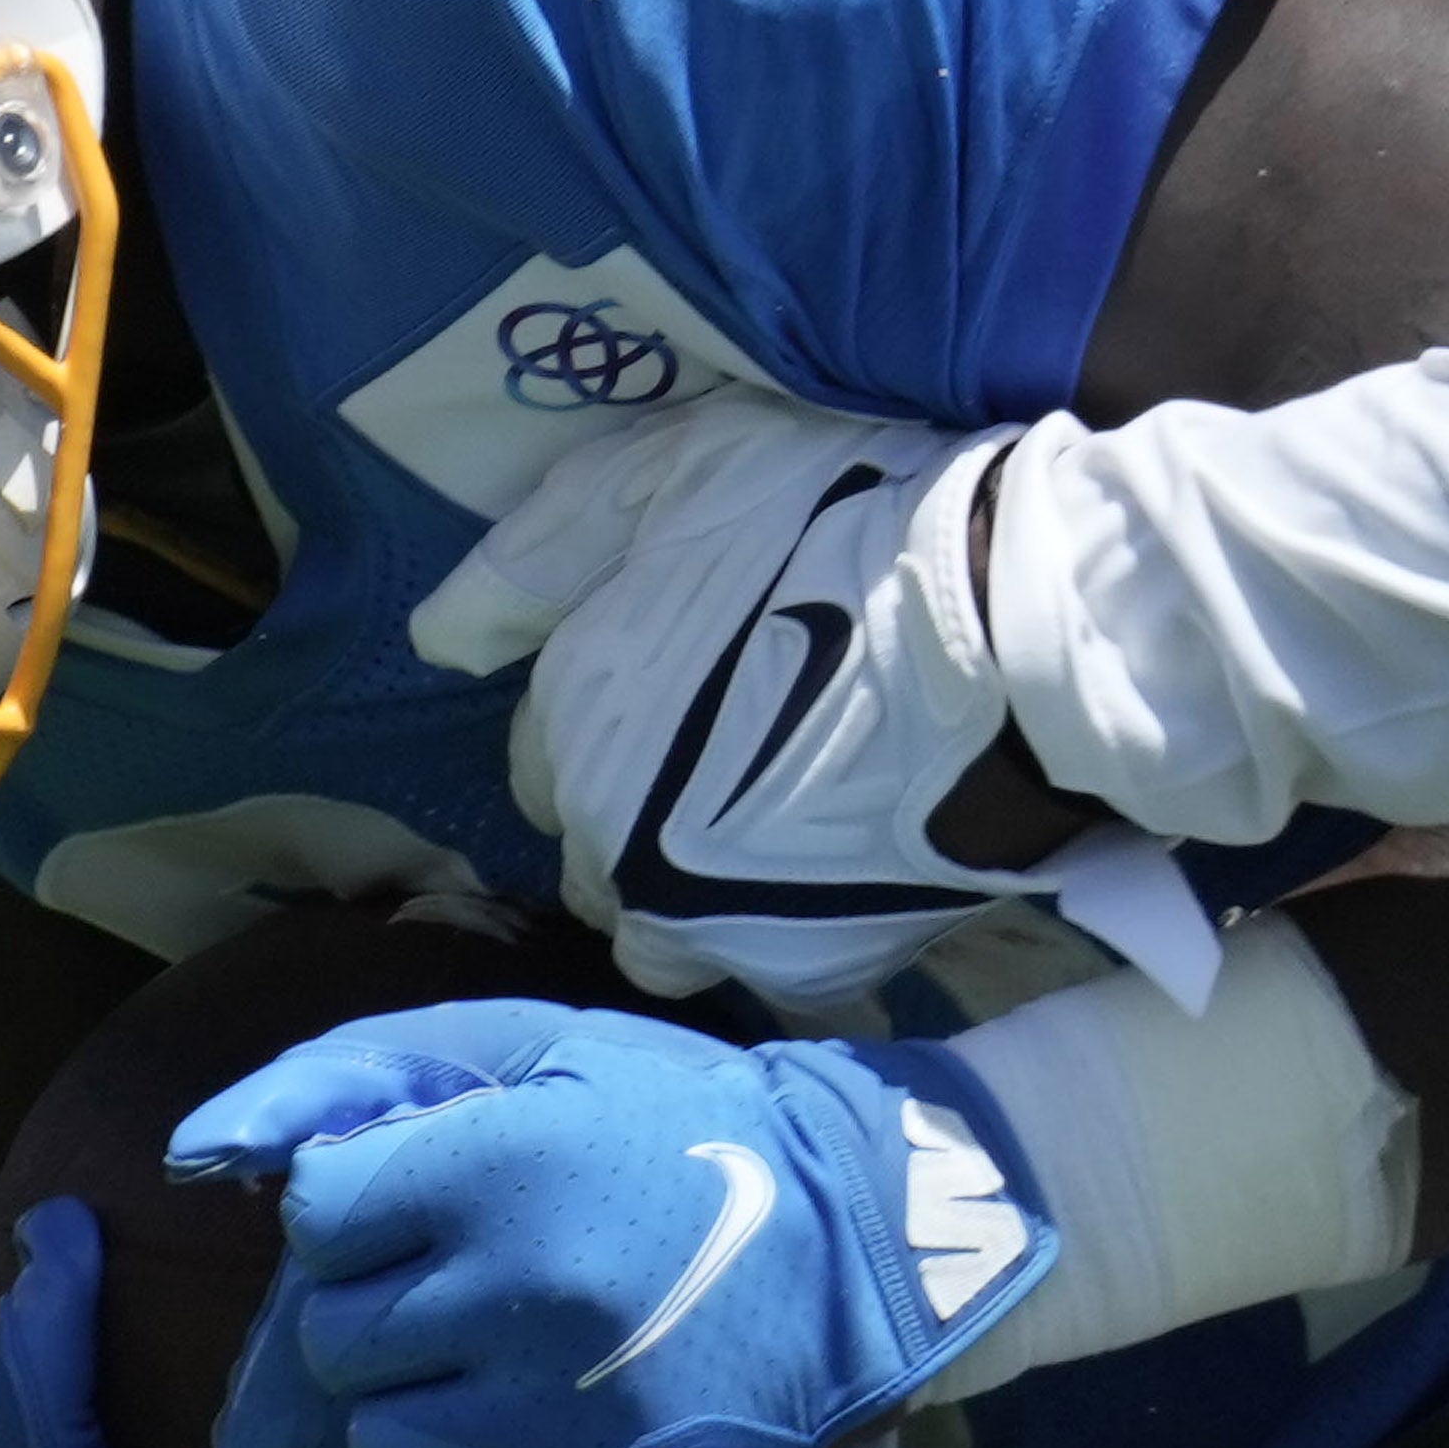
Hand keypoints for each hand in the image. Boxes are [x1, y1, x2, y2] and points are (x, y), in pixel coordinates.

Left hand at [184, 999, 1061, 1447]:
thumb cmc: (672, 1122)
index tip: (422, 1209)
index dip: (360, 1213)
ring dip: (422, 1414)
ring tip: (498, 1376)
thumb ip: (348, 1076)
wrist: (862, 1236)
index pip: (319, 1217)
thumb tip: (192, 1150)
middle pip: (336, 1340)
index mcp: (500, 1160)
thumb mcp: (526, 1050)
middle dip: (380, 1316)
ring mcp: (575, 1406)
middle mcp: (527, 1287)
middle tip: (462, 1295)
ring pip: (388, 1446)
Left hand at [417, 395, 1193, 1011]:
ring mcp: (708, 918)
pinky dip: (788, 936)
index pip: (545, 763)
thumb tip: (438, 639)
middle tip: (738, 762)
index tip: (691, 692)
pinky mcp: (809, 967)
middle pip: (596, 859)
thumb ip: (538, 554)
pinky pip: (766, 972)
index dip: (613, 722)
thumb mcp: (673, 475)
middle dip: (641, 820)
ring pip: (664, 937)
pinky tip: (840, 880)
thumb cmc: (839, 518)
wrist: (1011, 625)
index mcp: (574, 719)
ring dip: (697, 898)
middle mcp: (612, 839)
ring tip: (779, 838)